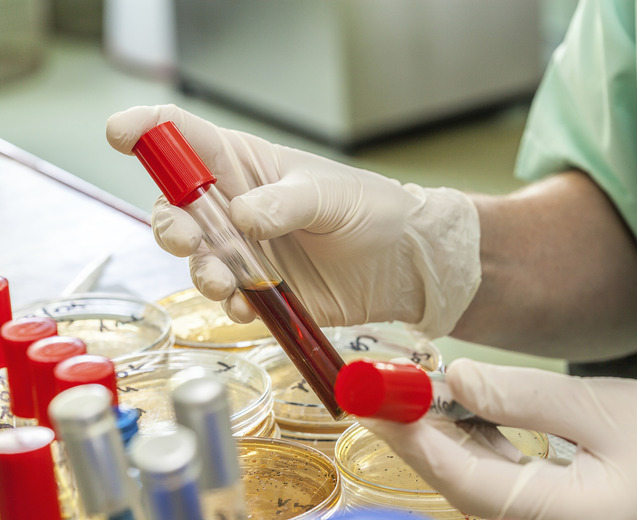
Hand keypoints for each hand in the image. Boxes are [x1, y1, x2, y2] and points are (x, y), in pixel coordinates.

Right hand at [106, 104, 480, 337]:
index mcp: (248, 166)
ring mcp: (245, 250)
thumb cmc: (369, 210)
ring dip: (202, 272)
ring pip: (197, 259)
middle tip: (187, 238)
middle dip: (170, 222)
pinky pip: (228, 299)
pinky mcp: (260, 290)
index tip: (121, 133)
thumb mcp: (330, 194)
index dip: (149, 130)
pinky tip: (250, 306)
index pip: (186, 137)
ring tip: (226, 282)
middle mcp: (235, 207)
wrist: (401, 262)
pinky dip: (231, 305)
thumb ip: (284, 203)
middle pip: (176, 207)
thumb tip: (239, 219)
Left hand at [361, 359, 636, 518]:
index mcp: (557, 517)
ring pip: (469, 483)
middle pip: (455, 483)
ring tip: (416, 386)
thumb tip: (453, 378)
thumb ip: (522, 398)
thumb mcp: (603, 409)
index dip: (409, 431)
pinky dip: (472, 444)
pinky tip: (462, 408)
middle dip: (415, 431)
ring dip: (440, 434)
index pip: (458, 476)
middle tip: (382, 382)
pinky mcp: (550, 513)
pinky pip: (495, 481)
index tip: (372, 390)